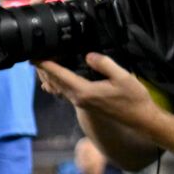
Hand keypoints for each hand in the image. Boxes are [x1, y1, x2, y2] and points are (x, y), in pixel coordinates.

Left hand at [35, 54, 155, 126]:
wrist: (140, 118)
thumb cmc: (133, 98)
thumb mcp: (123, 77)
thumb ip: (104, 64)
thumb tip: (88, 55)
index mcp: (84, 91)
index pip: (59, 76)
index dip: (46, 65)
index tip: (34, 57)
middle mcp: (78, 98)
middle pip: (54, 82)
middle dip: (42, 70)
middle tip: (33, 57)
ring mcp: (80, 102)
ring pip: (57, 88)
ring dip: (48, 77)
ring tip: (41, 65)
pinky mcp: (84, 103)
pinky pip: (64, 91)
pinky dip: (57, 83)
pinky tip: (56, 78)